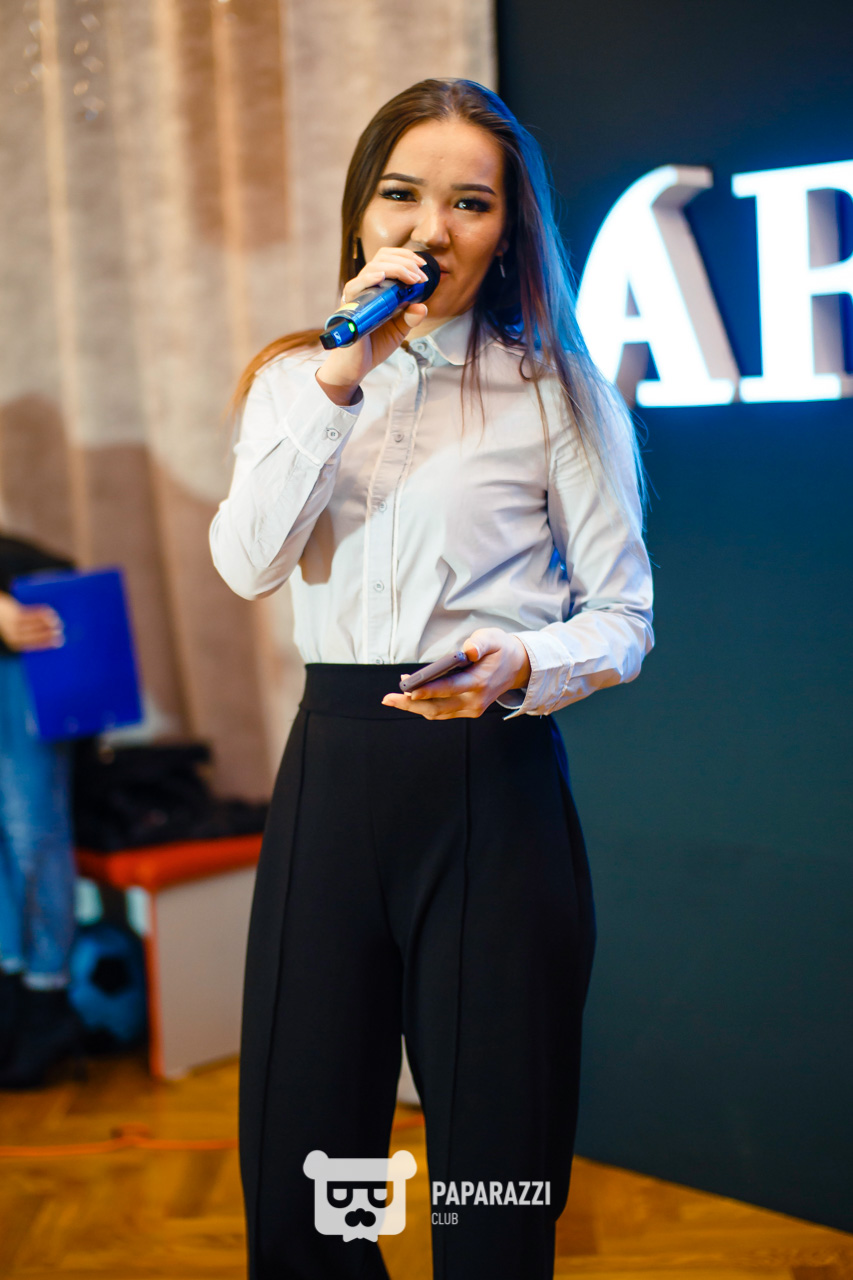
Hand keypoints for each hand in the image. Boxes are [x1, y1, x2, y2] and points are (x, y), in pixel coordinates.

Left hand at [0, 592, 63, 650]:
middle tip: (60, 633)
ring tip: (57, 622)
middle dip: (48, 635)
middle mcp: (13, 636)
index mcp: (15, 643)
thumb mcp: (19, 630)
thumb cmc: (11, 620)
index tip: (58, 643)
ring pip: (33, 625)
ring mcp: (12, 625)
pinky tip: (49, 612)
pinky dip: (41, 613)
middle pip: (34, 637)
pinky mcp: (14, 614)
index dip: (47, 644)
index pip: (34, 646)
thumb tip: (52, 632)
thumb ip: (32, 633)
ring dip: (47, 623)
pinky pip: (31, 614)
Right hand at [316, 247, 429, 403]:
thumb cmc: (374, 346)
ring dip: (395, 269)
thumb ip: (410, 318)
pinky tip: (381, 277)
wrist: (357, 366)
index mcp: (378, 288)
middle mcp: (366, 288)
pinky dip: (368, 279)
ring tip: (412, 278)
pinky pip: (355, 287)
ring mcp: (356, 296)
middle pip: (381, 258)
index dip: (406, 257)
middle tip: (421, 274)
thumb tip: (422, 306)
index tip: (423, 268)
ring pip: (372, 268)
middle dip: (405, 261)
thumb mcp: (398, 330)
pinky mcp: (348, 307)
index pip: (388, 260)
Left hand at [381, 629, 531, 719]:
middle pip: (437, 706)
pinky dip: (425, 705)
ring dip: (414, 707)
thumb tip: (467, 650)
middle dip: (410, 703)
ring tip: (392, 698)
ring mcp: (472, 709)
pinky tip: (410, 696)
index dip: (428, 690)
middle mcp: (475, 701)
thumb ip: (480, 643)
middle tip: (388, 698)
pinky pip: (442, 712)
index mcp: (480, 682)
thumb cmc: (501, 649)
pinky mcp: (468, 710)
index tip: (410, 690)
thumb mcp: (493, 638)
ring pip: (437, 712)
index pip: (450, 688)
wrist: (519, 667)